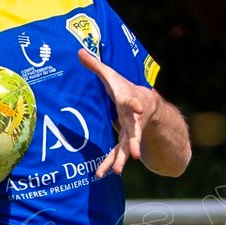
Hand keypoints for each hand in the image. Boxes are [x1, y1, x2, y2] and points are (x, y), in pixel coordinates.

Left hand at [80, 49, 159, 177]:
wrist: (147, 103)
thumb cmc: (124, 87)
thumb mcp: (111, 75)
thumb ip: (95, 65)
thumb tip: (78, 50)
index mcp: (129, 100)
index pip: (132, 102)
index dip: (135, 104)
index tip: (139, 108)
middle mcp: (132, 119)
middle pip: (133, 132)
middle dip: (133, 142)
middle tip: (133, 153)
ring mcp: (130, 132)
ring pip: (125, 148)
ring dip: (120, 160)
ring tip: (116, 171)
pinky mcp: (124, 141)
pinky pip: (116, 154)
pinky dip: (110, 163)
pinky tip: (102, 174)